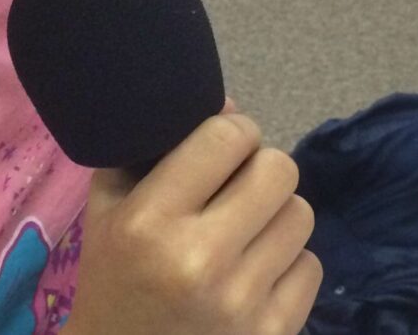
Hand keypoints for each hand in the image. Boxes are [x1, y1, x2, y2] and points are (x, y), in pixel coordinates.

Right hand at [65, 101, 320, 334]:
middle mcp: (199, 259)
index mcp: (149, 221)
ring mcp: (242, 302)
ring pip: (301, 215)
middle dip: (260, 168)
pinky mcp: (274, 334)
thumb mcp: (107, 210)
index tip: (222, 143)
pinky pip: (310, 266)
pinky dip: (287, 264)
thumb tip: (229, 105)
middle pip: (278, 169)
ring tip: (245, 232)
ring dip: (275, 216)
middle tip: (238, 185)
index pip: (227, 137)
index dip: (232, 130)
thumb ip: (152, 150)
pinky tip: (254, 275)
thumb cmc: (113, 281)